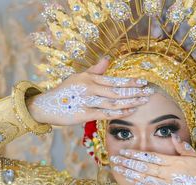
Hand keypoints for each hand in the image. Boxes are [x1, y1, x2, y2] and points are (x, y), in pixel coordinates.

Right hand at [27, 58, 152, 125]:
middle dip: (134, 92)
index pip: (114, 80)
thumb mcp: (79, 77)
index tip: (143, 83)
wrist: (46, 105)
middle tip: (149, 93)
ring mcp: (87, 101)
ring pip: (113, 102)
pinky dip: (118, 112)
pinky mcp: (84, 114)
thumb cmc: (65, 91)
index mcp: (90, 78)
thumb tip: (108, 58)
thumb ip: (95, 70)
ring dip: (130, 102)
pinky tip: (129, 111)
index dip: (130, 82)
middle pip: (117, 90)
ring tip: (142, 102)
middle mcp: (90, 88)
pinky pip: (104, 114)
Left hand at [109, 134, 195, 184]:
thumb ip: (183, 148)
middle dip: (128, 162)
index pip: (150, 156)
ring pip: (144, 177)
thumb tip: (172, 136)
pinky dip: (139, 184)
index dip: (136, 154)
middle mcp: (169, 173)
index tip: (124, 151)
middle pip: (144, 166)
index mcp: (175, 162)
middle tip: (115, 158)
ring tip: (118, 168)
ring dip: (129, 172)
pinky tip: (130, 180)